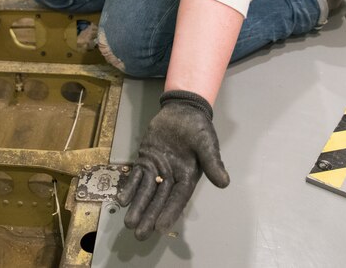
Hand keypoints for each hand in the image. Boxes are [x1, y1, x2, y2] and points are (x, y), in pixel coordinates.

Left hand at [116, 90, 228, 239]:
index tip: (161, 228)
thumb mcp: (207, 143)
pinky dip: (130, 188)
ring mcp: (157, 169)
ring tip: (128, 223)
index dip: (169, 212)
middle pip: (159, 200)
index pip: (178, 198)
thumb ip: (213, 162)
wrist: (182, 109)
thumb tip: (224, 182)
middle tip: (139, 234)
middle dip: (149, 216)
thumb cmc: (197, 127)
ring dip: (137, 206)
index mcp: (188, 176)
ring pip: (146, 191)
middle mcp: (171, 177)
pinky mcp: (146, 159)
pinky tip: (122, 200)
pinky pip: (137, 176)